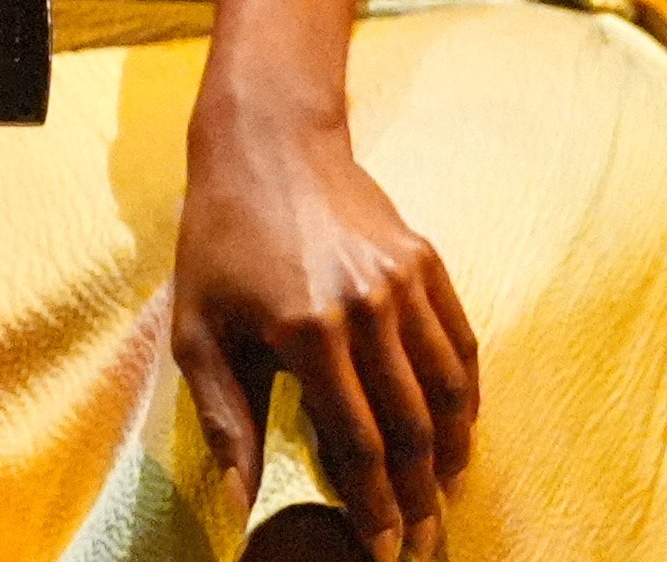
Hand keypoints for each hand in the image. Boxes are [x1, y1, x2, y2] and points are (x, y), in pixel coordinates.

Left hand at [171, 98, 477, 555]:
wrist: (266, 144)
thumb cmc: (220, 239)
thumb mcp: (197, 328)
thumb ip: (224, 416)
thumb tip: (241, 497)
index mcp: (307, 331)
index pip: (357, 442)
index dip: (373, 504)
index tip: (382, 547)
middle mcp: (366, 308)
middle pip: (411, 426)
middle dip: (418, 496)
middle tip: (421, 539)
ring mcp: (404, 283)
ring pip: (448, 389)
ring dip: (453, 453)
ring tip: (445, 495)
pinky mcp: (426, 261)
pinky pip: (462, 343)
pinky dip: (468, 395)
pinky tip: (462, 429)